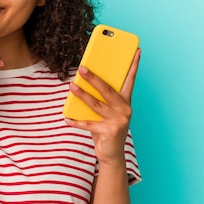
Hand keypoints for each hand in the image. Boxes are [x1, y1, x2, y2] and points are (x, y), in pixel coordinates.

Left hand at [65, 49, 140, 165]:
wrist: (112, 153)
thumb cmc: (107, 128)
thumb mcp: (107, 111)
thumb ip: (100, 99)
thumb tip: (83, 84)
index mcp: (125, 101)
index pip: (130, 80)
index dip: (133, 65)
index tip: (136, 50)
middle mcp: (124, 109)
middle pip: (107, 89)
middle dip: (94, 77)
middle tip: (82, 68)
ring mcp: (118, 120)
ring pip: (96, 104)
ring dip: (82, 94)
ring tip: (71, 86)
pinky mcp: (109, 131)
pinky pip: (88, 124)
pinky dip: (76, 121)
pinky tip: (66, 117)